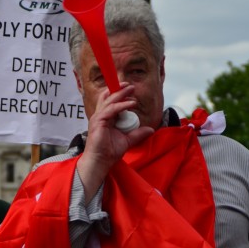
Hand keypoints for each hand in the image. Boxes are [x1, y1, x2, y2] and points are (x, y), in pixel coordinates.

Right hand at [77, 84, 153, 199]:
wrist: (101, 162)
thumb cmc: (109, 152)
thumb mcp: (128, 140)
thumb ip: (137, 134)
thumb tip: (150, 129)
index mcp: (104, 118)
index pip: (109, 101)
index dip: (118, 94)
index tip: (130, 91)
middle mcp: (100, 116)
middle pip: (108, 97)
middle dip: (119, 89)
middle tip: (130, 85)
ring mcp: (98, 118)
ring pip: (109, 101)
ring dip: (121, 94)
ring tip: (131, 89)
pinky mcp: (98, 122)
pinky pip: (111, 110)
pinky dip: (121, 105)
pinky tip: (131, 104)